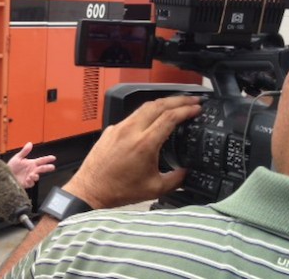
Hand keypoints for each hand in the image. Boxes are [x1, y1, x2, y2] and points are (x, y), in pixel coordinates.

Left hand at [7, 142, 56, 187]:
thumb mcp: (17, 158)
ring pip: (37, 177)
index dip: (47, 159)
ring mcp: (30, 177)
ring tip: (33, 175)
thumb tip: (30, 143)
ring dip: (36, 176)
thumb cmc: (11, 167)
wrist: (5, 175)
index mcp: (31, 163)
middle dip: (47, 168)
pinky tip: (28, 179)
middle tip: (52, 167)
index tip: (53, 158)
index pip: (41, 160)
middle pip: (42, 169)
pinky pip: (31, 183)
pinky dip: (30, 181)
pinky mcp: (26, 183)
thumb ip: (24, 151)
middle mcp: (32, 170)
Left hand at [65, 95, 201, 208]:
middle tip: (192, 100)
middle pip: (158, 105)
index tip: (197, 108)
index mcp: (144, 143)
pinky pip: (131, 116)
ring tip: (176, 104)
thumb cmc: (118, 190)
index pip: (169, 117)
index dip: (186, 110)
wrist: (91, 189)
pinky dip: (146, 113)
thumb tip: (187, 172)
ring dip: (162, 103)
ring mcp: (118, 128)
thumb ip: (176, 179)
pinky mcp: (110, 130)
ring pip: (143, 107)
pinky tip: (152, 118)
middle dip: (178, 99)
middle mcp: (130, 131)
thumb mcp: (155, 188)